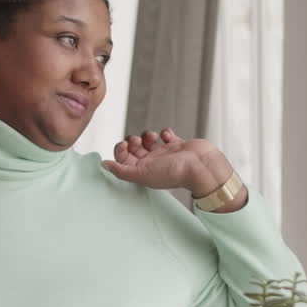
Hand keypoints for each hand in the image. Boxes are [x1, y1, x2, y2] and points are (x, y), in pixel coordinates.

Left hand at [102, 128, 234, 195]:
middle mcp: (153, 163)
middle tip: (137, 141)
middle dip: (133, 141)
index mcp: (143, 172)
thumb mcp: (142, 174)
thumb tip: (103, 165)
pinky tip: (168, 135)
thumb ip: (122, 170)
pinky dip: (165, 132)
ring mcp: (166, 154)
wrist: (202, 167)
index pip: (123, 159)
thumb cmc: (175, 173)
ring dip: (147, 135)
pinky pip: (166, 135)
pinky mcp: (178, 145)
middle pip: (134, 149)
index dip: (120, 150)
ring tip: (153, 137)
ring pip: (149, 141)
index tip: (124, 144)